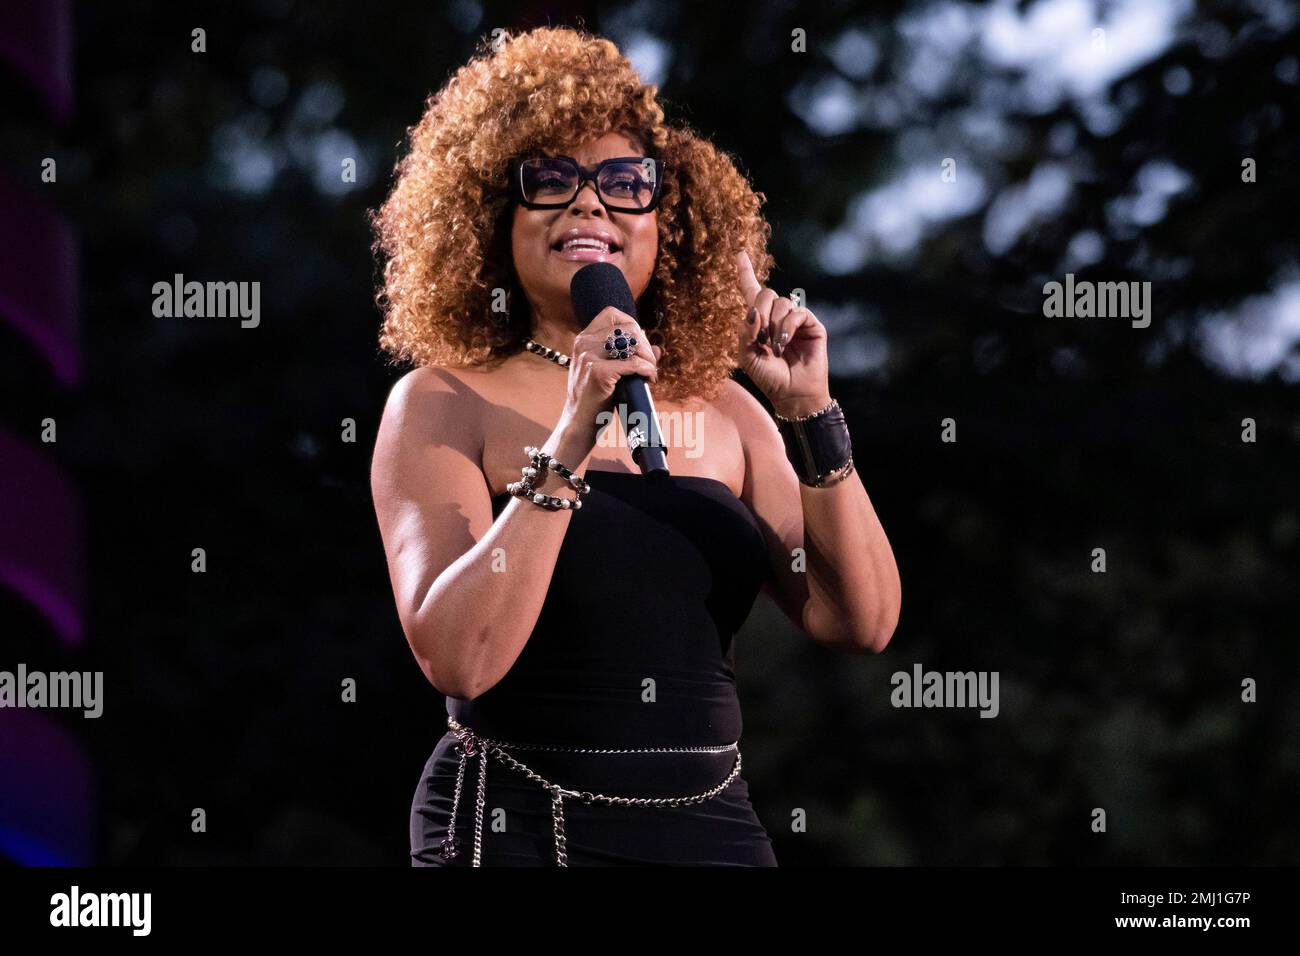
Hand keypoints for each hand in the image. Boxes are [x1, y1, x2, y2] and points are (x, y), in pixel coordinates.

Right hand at [557, 307, 661, 450]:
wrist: (578, 422)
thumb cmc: (595, 397)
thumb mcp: (608, 370)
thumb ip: (629, 356)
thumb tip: (658, 348)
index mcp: (584, 338)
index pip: (613, 315)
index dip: (633, 326)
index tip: (640, 346)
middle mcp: (584, 343)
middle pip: (628, 328)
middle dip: (645, 345)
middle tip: (650, 363)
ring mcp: (589, 357)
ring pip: (632, 344)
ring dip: (648, 357)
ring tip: (650, 371)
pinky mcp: (597, 373)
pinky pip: (633, 364)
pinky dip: (646, 370)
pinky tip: (649, 377)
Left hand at [735, 251, 830, 417]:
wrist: (792, 393)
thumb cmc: (769, 377)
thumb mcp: (747, 356)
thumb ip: (745, 332)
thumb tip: (753, 312)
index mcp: (759, 321)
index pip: (751, 291)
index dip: (745, 272)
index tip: (739, 253)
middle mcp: (777, 316)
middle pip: (765, 293)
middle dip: (760, 312)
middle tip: (761, 336)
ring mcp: (795, 319)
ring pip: (781, 302)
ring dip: (774, 326)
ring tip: (776, 347)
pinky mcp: (811, 325)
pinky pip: (797, 312)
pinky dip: (787, 328)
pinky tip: (785, 344)